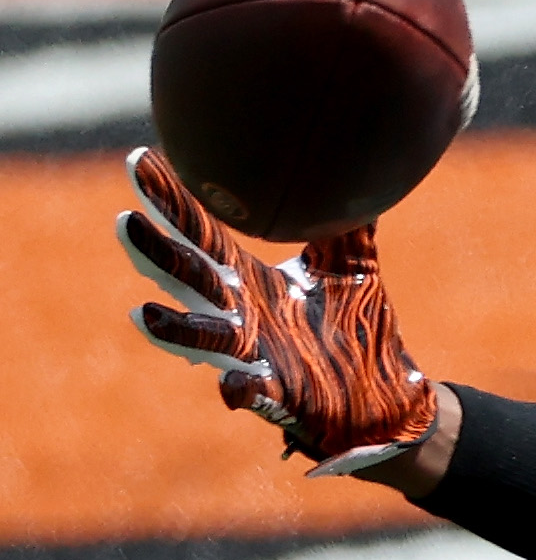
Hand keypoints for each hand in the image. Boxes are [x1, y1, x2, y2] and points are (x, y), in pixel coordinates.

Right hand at [117, 146, 438, 476]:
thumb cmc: (358, 331)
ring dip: (175, 330)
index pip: (203, 235)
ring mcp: (257, 357)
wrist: (386, 397)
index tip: (138, 162)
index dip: (173, 202)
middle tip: (123, 222)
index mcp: (252, 281)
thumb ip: (347, 224)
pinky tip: (230, 387)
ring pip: (207, 338)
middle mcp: (244, 315)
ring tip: (142, 314)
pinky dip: (241, 390)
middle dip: (158, 254)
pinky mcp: (282, 396)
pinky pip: (255, 394)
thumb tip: (355, 168)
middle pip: (191, 279)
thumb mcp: (354, 268)